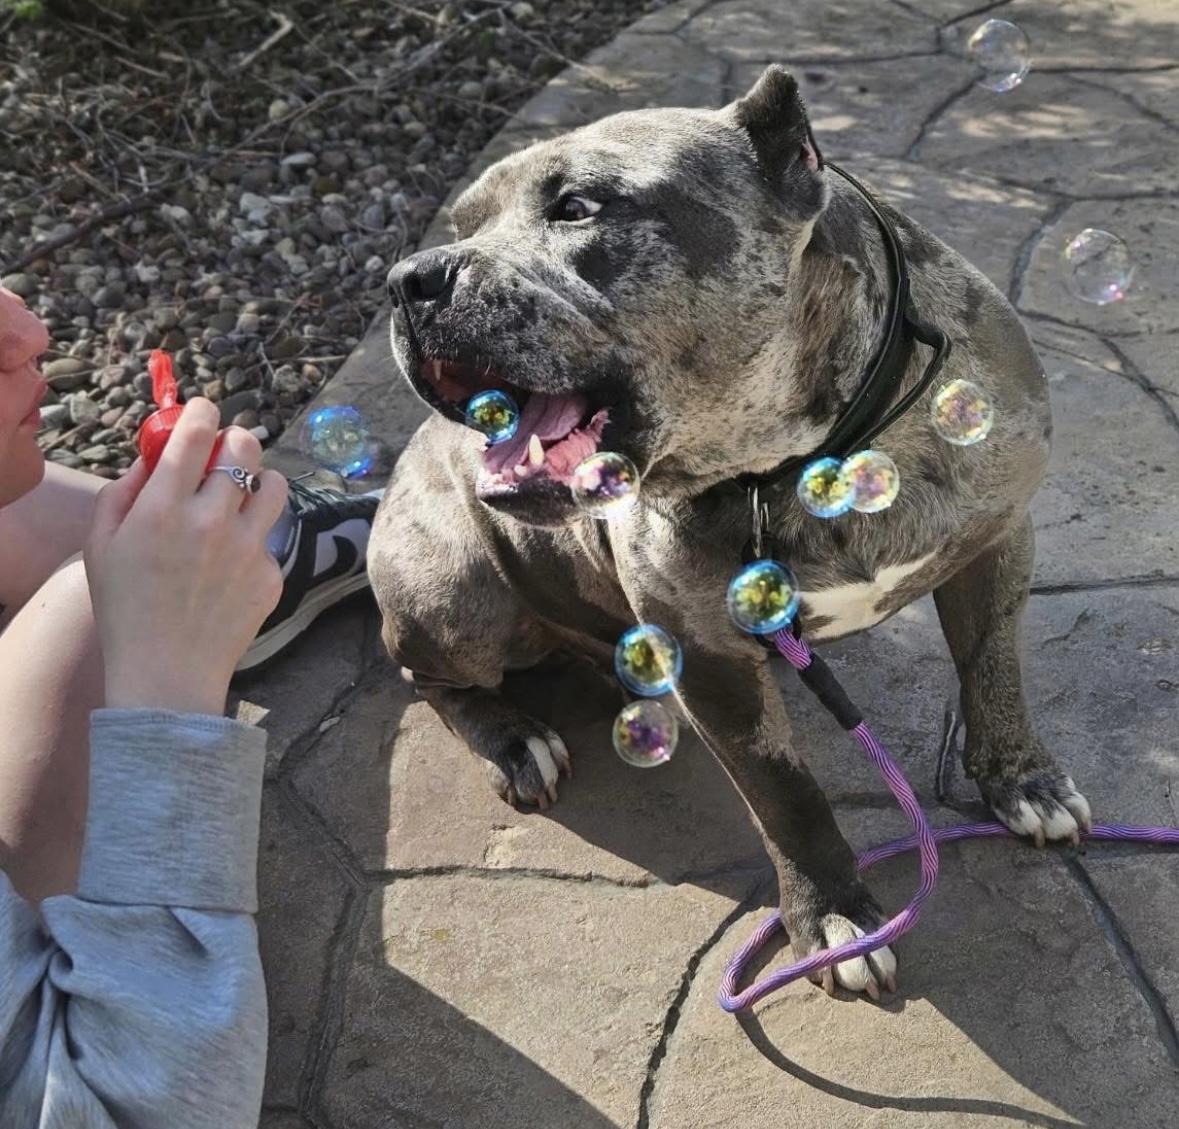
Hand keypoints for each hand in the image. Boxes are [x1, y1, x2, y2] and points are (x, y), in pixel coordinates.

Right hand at [84, 400, 287, 715]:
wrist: (166, 672)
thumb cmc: (125, 607)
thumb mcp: (101, 544)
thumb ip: (124, 490)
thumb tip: (155, 457)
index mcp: (164, 508)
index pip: (195, 434)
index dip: (201, 412)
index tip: (201, 411)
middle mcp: (212, 521)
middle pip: (245, 448)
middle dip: (235, 440)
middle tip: (224, 453)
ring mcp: (247, 548)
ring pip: (273, 485)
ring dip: (257, 480)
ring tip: (237, 497)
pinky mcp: (270, 574)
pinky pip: (269, 538)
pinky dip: (252, 538)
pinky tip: (228, 565)